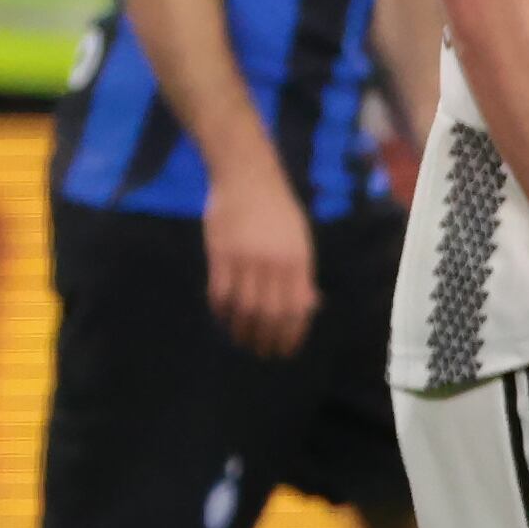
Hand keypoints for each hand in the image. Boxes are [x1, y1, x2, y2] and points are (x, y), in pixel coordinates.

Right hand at [202, 157, 318, 359]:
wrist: (247, 176)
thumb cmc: (278, 209)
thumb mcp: (301, 240)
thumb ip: (302, 274)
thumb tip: (309, 307)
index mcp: (298, 261)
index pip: (296, 309)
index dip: (290, 335)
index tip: (284, 351)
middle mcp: (273, 263)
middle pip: (269, 314)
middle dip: (265, 339)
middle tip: (260, 352)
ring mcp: (245, 259)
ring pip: (243, 308)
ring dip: (241, 330)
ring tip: (241, 340)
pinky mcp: (220, 254)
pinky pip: (219, 292)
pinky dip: (221, 310)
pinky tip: (223, 317)